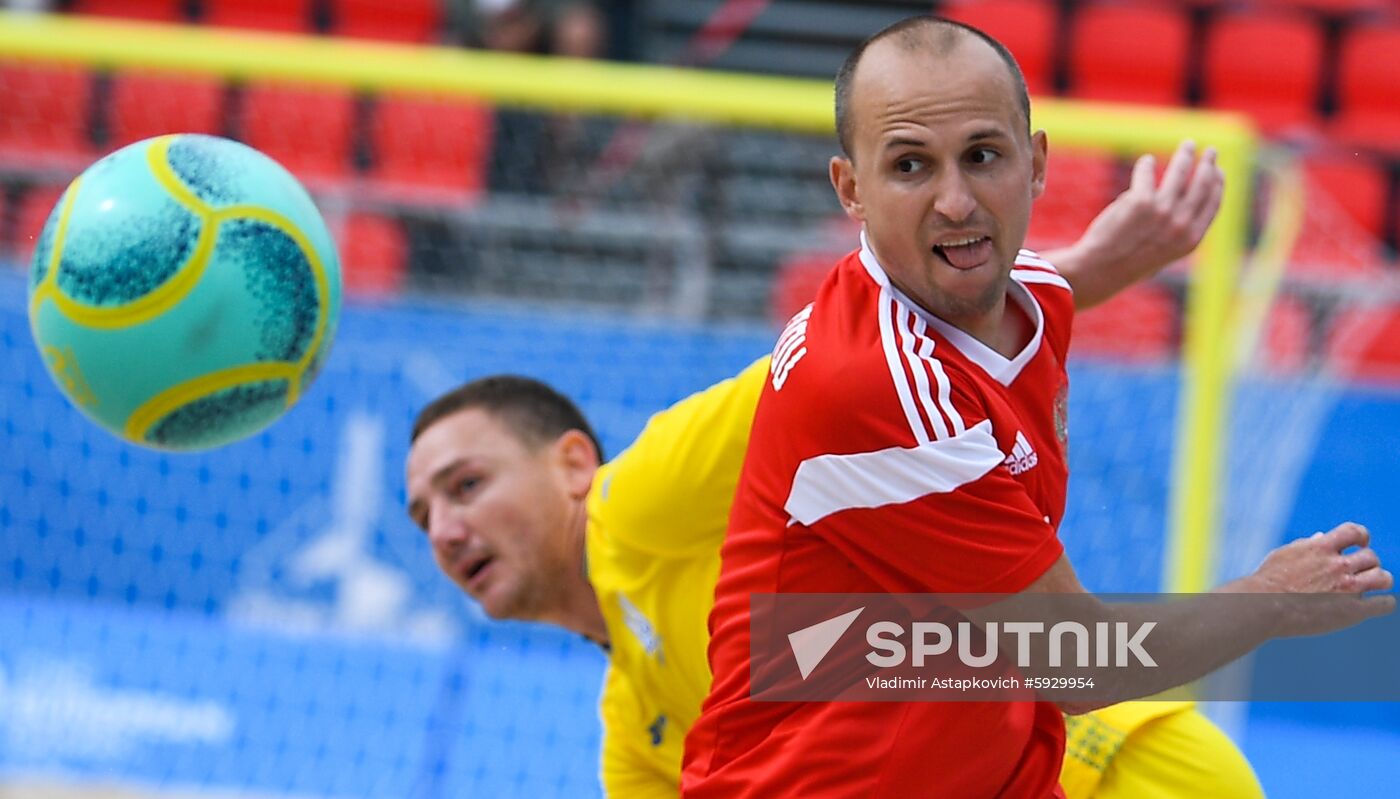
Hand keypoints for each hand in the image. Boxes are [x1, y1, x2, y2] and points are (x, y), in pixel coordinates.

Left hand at [1051, 140, 1225, 308]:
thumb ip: (1178, 230)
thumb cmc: (1129, 263)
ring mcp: (1161, 212)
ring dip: (1186, 155)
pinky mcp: (1139, 201)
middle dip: (1209, 164)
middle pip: (1203, 184)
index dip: (1218, 183)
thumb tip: (1184, 200)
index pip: (1213, 203)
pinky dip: (1146, 165)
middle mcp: (1181, 225)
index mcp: (1191, 239)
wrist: (1100, 270)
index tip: (1218, 170)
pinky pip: (1147, 173)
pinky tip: (1146, 161)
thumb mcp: (1164, 253)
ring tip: (1188, 144)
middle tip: (1211, 151)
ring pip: (1180, 173)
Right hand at [1248, 522, 1394, 636]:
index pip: (1354, 531)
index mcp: (1321, 547)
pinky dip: (1384, 603)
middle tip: (1360, 572)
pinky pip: (1384, 604)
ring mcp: (1347, 588)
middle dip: (1368, 563)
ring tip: (1372, 585)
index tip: (1360, 544)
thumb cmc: (1267, 581)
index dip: (1362, 536)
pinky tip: (1376, 604)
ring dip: (1380, 580)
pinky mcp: (1352, 611)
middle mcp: (1338, 565)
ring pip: (1383, 578)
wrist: (1263, 606)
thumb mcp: (1284, 555)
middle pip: (1371, 557)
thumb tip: (1320, 537)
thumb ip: (1306, 545)